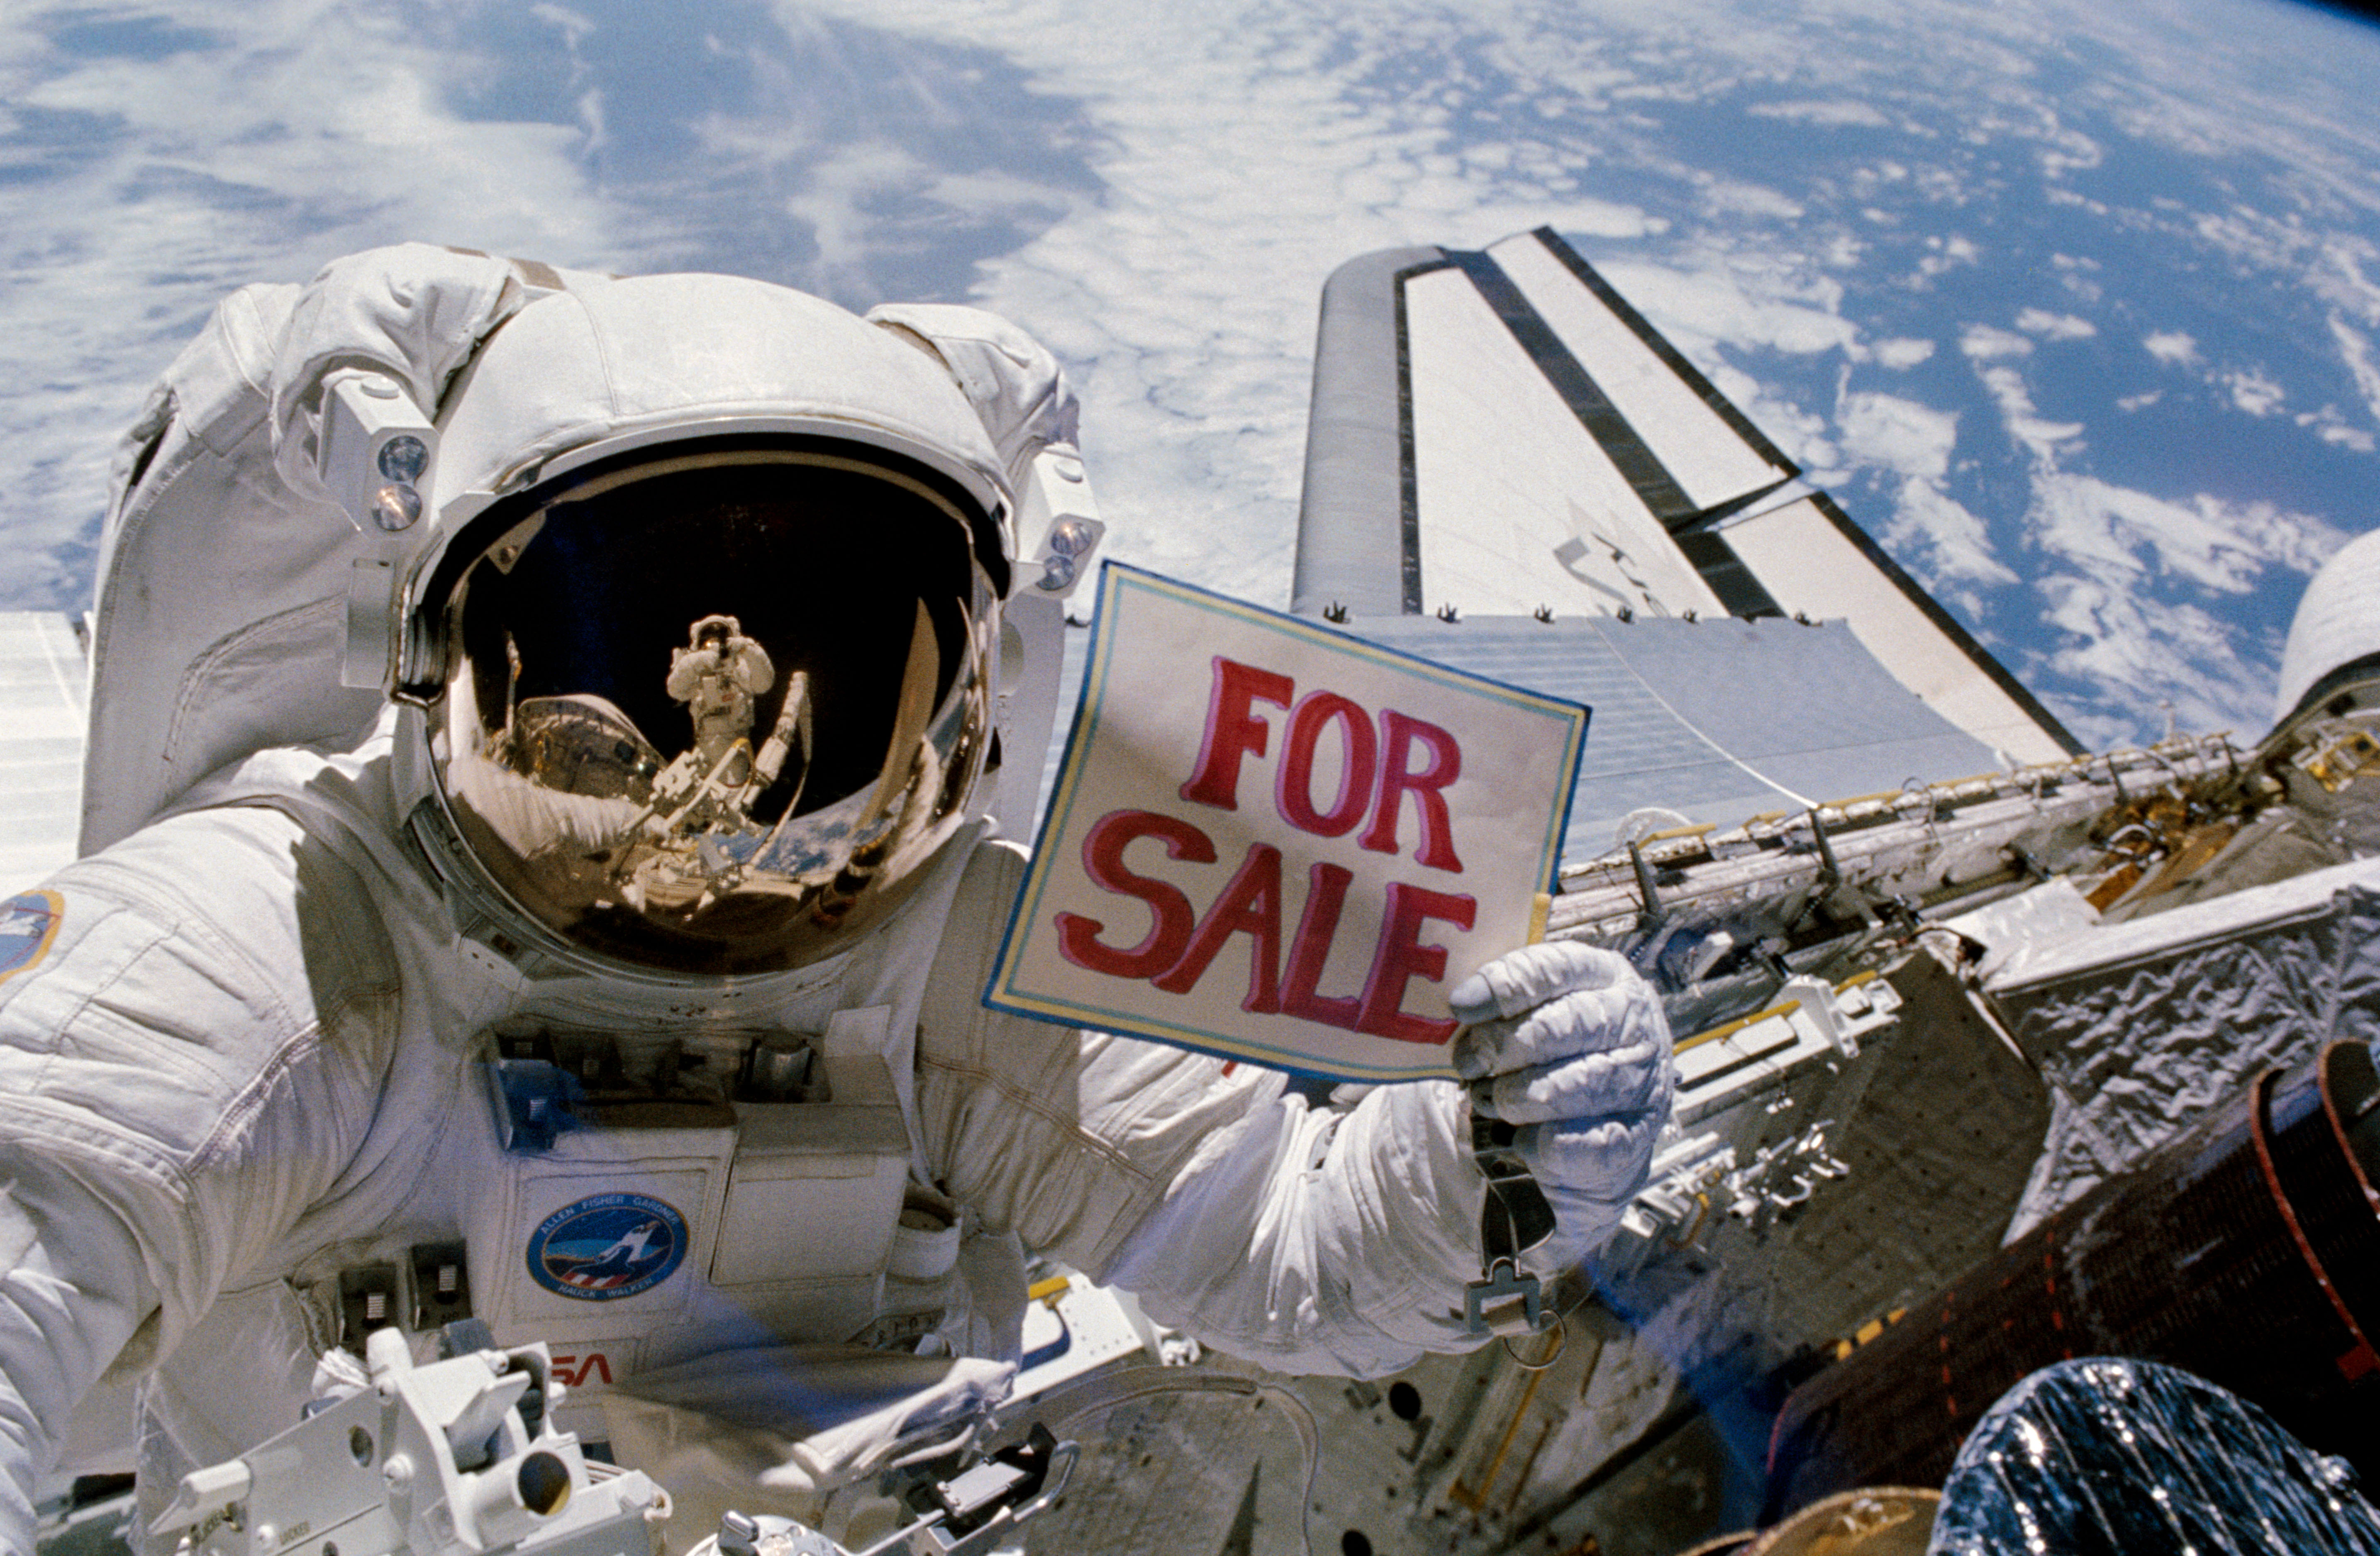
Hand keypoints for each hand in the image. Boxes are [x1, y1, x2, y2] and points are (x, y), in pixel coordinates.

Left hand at [1448, 942, 1672, 1213]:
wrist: (1592, 1123)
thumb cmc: (1550, 1055)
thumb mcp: (1529, 1015)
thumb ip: (1500, 1007)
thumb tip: (1458, 1007)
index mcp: (1603, 975)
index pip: (1556, 967)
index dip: (1505, 985)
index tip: (1461, 1006)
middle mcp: (1633, 1020)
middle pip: (1566, 1024)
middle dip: (1505, 1046)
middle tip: (1469, 1064)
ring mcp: (1644, 1078)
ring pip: (1578, 1084)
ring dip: (1519, 1097)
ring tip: (1490, 1101)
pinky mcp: (1640, 1134)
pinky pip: (1594, 1142)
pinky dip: (1548, 1143)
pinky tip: (1522, 1140)